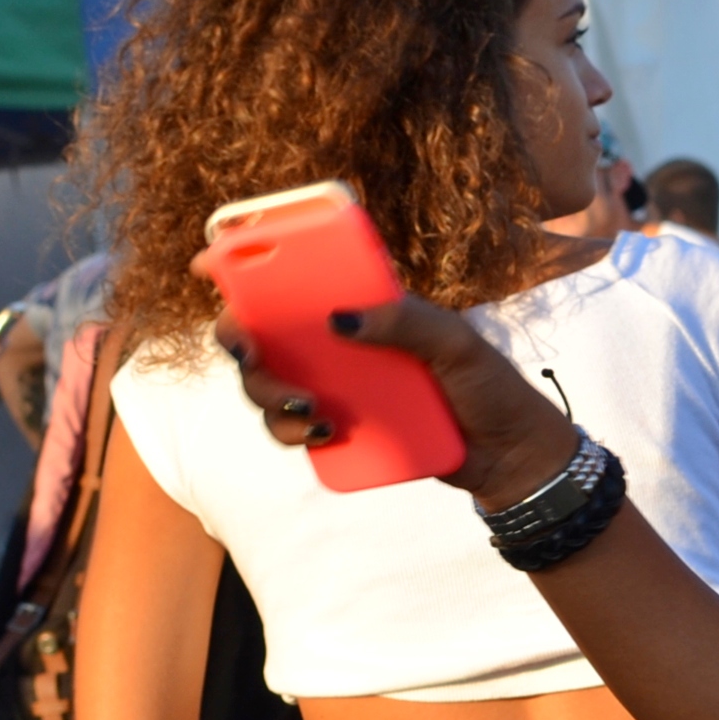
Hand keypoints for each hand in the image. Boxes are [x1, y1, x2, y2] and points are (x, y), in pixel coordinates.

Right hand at [220, 295, 575, 505]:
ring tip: (313, 409)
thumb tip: (340, 318)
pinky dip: (292, 432)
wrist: (509, 456)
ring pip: (268, 388)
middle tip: (255, 356)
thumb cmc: (488, 388)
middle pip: (262, 338)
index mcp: (363, 310)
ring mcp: (336, 388)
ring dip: (269, 396)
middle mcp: (339, 347)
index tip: (209, 263)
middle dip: (243, 347)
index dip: (246, 268)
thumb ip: (406, 323)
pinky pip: (293, 430)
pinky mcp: (340, 431)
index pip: (297, 282)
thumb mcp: (456, 345)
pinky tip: (322, 432)